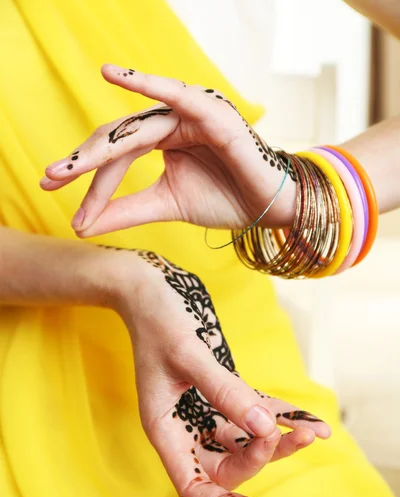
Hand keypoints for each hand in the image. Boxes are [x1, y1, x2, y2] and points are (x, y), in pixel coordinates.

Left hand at [41, 64, 296, 237]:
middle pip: (118, 138)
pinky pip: (178, 96)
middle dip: (83, 162)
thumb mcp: (165, 206)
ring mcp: (191, 114)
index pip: (118, 157)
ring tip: (71, 166)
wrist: (270, 208)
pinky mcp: (211, 114)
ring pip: (137, 127)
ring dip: (102, 146)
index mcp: (162, 140)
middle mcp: (172, 123)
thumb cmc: (225, 200)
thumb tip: (81, 226)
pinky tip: (116, 76)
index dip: (92, 183)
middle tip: (51, 179)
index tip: (73, 216)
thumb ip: (125, 210)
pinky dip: (150, 84)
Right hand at [108, 247, 330, 496]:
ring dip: (277, 441)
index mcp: (166, 428)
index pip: (191, 484)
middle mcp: (185, 426)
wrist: (149, 291)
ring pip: (244, 440)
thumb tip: (262, 425)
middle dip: (259, 458)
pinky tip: (306, 419)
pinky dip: (278, 416)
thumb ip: (223, 390)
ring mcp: (203, 410)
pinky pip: (252, 412)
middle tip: (284, 436)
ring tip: (311, 433)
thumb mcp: (187, 353)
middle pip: (226, 465)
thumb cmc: (157, 320)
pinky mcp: (219, 391)